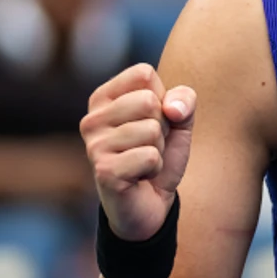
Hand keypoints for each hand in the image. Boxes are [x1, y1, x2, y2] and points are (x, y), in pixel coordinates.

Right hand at [79, 64, 195, 241]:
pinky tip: (140, 177)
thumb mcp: (179, 120)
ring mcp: (94, 146)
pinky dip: (155, 169)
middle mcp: (92, 119)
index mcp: (103, 98)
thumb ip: (184, 100)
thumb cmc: (160, 153)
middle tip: (149, 146)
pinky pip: (150, 157)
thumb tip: (172, 108)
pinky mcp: (104, 171)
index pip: (143, 74)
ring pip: (151, 130)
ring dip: (159, 150)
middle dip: (162, 127)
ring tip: (144, 162)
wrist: (151, 203)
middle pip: (149, 101)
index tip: (153, 120)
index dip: (162, 98)